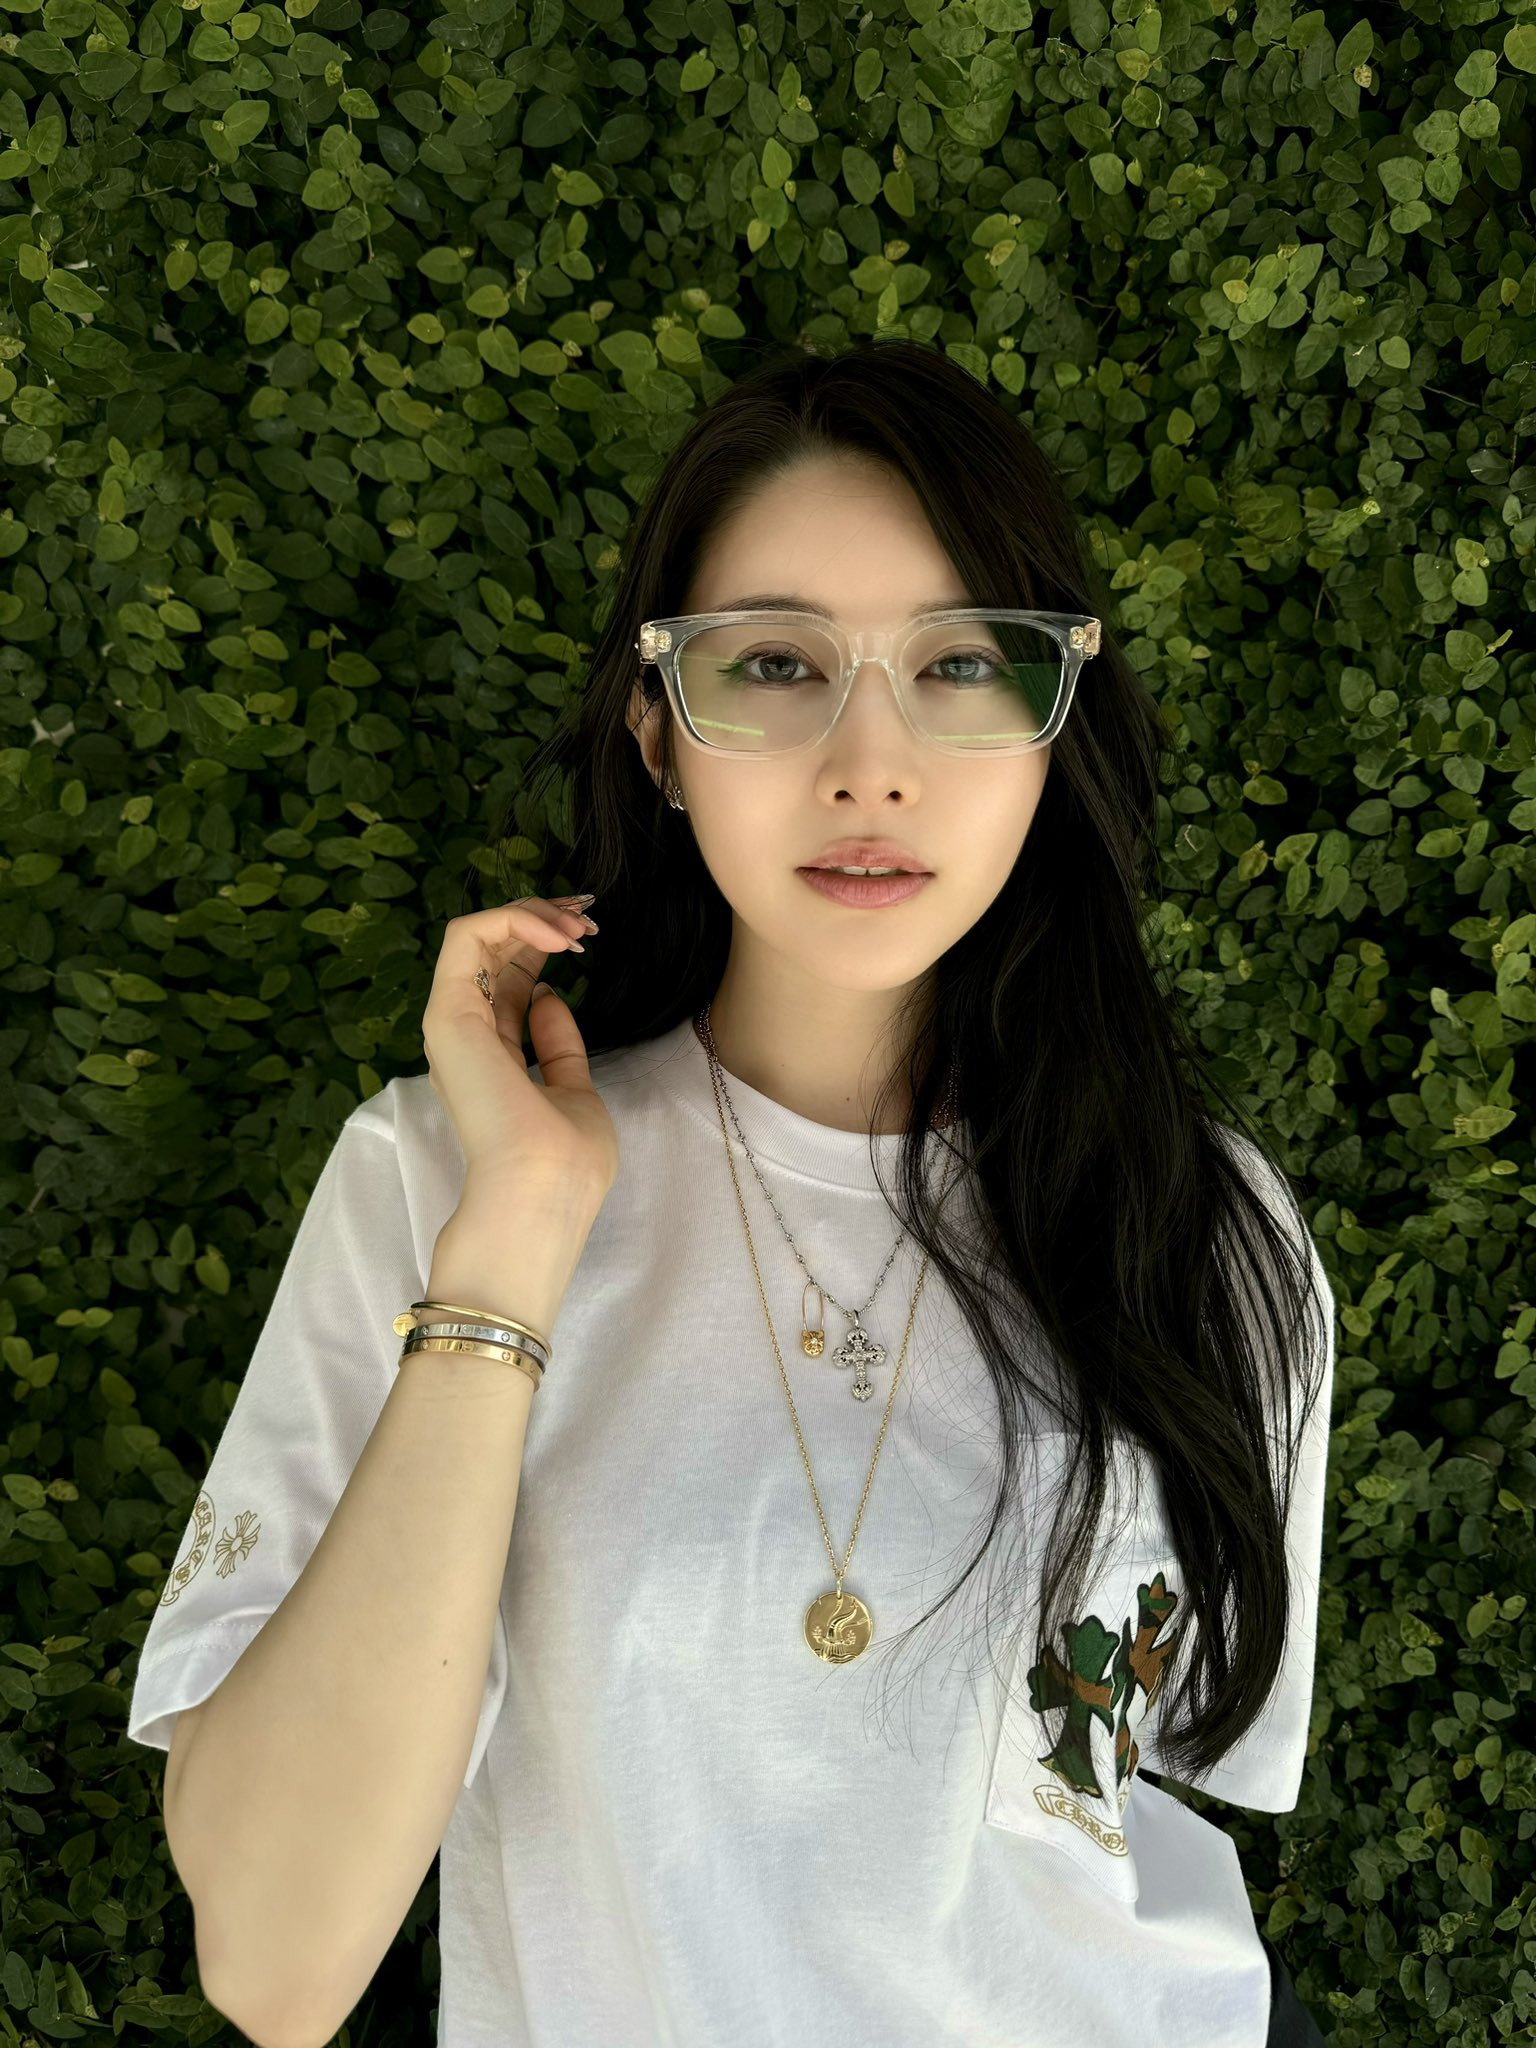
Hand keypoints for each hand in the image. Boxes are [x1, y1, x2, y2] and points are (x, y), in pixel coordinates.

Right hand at [421, 898, 617, 1214]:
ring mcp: (452, 1022)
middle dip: (538, 920)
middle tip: (584, 916)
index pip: (505, 980)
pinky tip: (555, 935)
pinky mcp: (448, 1013)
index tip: (586, 936)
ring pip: (474, 934)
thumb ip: (557, 1047)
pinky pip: (466, 936)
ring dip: (529, 914)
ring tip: (576, 923)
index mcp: (491, 1056)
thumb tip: (546, 997)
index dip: (541, 946)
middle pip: (490, 951)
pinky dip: (512, 919)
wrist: (539, 1195)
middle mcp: (465, 1034)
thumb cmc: (562, 1162)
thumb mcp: (572, 1092)